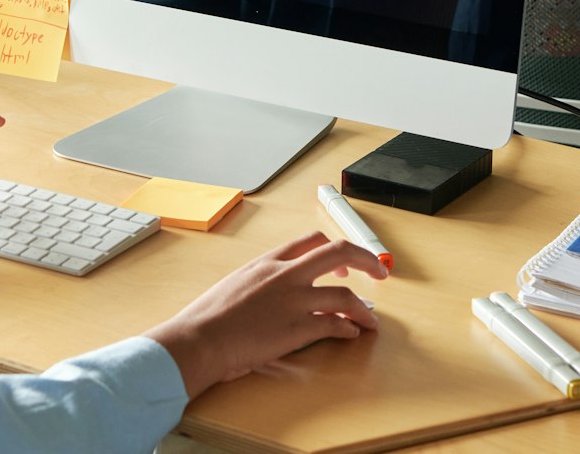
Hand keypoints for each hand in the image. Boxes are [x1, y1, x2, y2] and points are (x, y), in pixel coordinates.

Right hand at [144, 232, 386, 396]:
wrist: (200, 338)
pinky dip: (349, 329)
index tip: (346, 263)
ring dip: (364, 308)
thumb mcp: (236, 283)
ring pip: (345, 295)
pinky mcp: (297, 329)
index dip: (336, 250)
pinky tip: (351, 334)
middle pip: (339, 253)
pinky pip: (334, 325)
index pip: (312, 241)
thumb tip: (272, 290)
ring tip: (371, 320)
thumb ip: (260, 280)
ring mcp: (294, 301)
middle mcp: (285, 275)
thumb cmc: (209, 316)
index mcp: (268, 262)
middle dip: (366, 260)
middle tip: (379, 272)